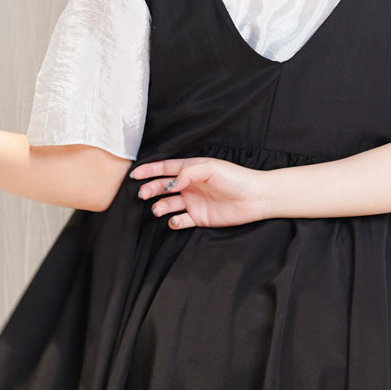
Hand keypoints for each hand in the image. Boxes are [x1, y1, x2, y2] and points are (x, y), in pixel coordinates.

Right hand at [130, 155, 274, 228]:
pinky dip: (174, 222)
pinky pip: (181, 221)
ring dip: (160, 206)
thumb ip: (188, 172)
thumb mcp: (210, 168)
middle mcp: (190, 185)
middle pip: (163, 186)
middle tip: (143, 194)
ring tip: (158, 209)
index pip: (165, 168)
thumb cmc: (235, 178)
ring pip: (168, 204)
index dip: (149, 170)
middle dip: (150, 189)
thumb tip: (171, 182)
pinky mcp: (199, 217)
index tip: (135, 174)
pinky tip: (175, 220)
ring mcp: (193, 202)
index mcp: (191, 170)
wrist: (255, 198)